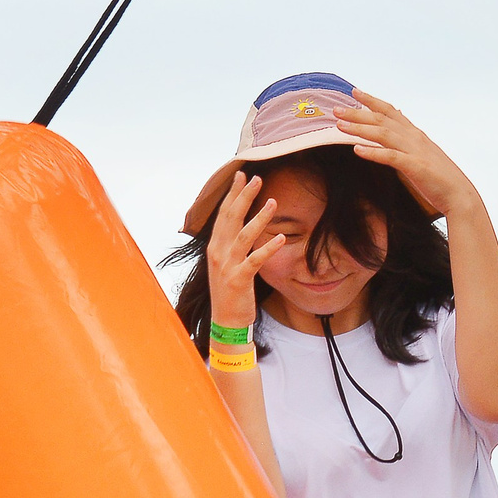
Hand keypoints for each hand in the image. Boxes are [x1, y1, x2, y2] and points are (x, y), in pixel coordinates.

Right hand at [205, 172, 286, 332]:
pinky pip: (255, 261)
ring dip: (259, 218)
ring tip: (273, 202)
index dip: (232, 194)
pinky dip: (268, 249)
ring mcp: (227, 266)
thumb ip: (231, 244)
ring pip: (243, 236)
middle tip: (257, 178)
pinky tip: (282, 238)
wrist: (225, 322)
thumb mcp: (227, 264)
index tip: (242, 175)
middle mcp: (218, 253)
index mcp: (215, 247)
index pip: (223, 214)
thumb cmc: (230, 292)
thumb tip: (240, 227)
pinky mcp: (238, 280)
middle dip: (244, 196)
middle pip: (231, 218)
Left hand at [333, 91, 477, 218]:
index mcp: (415, 134)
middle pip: (382, 119)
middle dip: (358, 112)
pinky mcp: (416, 167)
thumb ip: (408, 142)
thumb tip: (396, 130)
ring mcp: (415, 151)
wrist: (460, 195)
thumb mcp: (421, 155)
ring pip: (384, 134)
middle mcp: (414, 137)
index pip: (391, 111)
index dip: (372, 100)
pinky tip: (357, 150)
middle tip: (336, 109)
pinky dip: (374, 152)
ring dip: (361, 128)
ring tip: (340, 126)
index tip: (354, 92)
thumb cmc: (439, 179)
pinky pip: (391, 157)